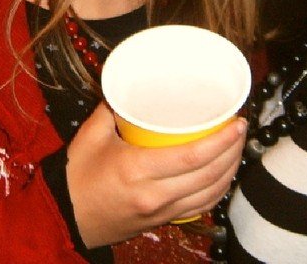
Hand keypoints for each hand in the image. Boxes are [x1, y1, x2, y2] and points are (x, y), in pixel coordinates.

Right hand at [66, 102, 245, 247]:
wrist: (65, 216)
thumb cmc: (76, 175)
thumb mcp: (91, 135)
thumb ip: (112, 108)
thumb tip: (128, 85)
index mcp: (137, 169)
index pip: (192, 157)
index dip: (221, 141)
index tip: (236, 123)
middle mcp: (154, 194)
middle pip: (209, 175)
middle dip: (233, 151)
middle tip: (241, 129)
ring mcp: (161, 211)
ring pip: (210, 194)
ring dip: (230, 171)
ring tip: (236, 148)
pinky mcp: (162, 221)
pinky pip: (200, 207)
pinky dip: (217, 190)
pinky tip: (223, 174)